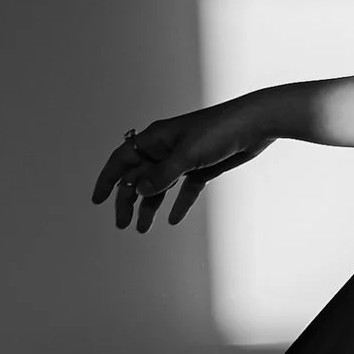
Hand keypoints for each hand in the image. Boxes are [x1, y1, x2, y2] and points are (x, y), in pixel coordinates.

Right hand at [92, 101, 274, 232]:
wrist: (255, 124)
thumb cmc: (219, 131)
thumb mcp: (186, 155)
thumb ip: (162, 175)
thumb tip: (137, 190)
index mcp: (155, 139)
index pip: (122, 160)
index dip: (107, 179)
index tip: (97, 200)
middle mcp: (166, 148)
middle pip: (139, 177)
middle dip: (127, 200)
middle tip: (122, 224)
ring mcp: (184, 158)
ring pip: (160, 186)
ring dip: (150, 206)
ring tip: (142, 229)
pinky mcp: (203, 167)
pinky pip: (185, 189)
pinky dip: (179, 204)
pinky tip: (172, 220)